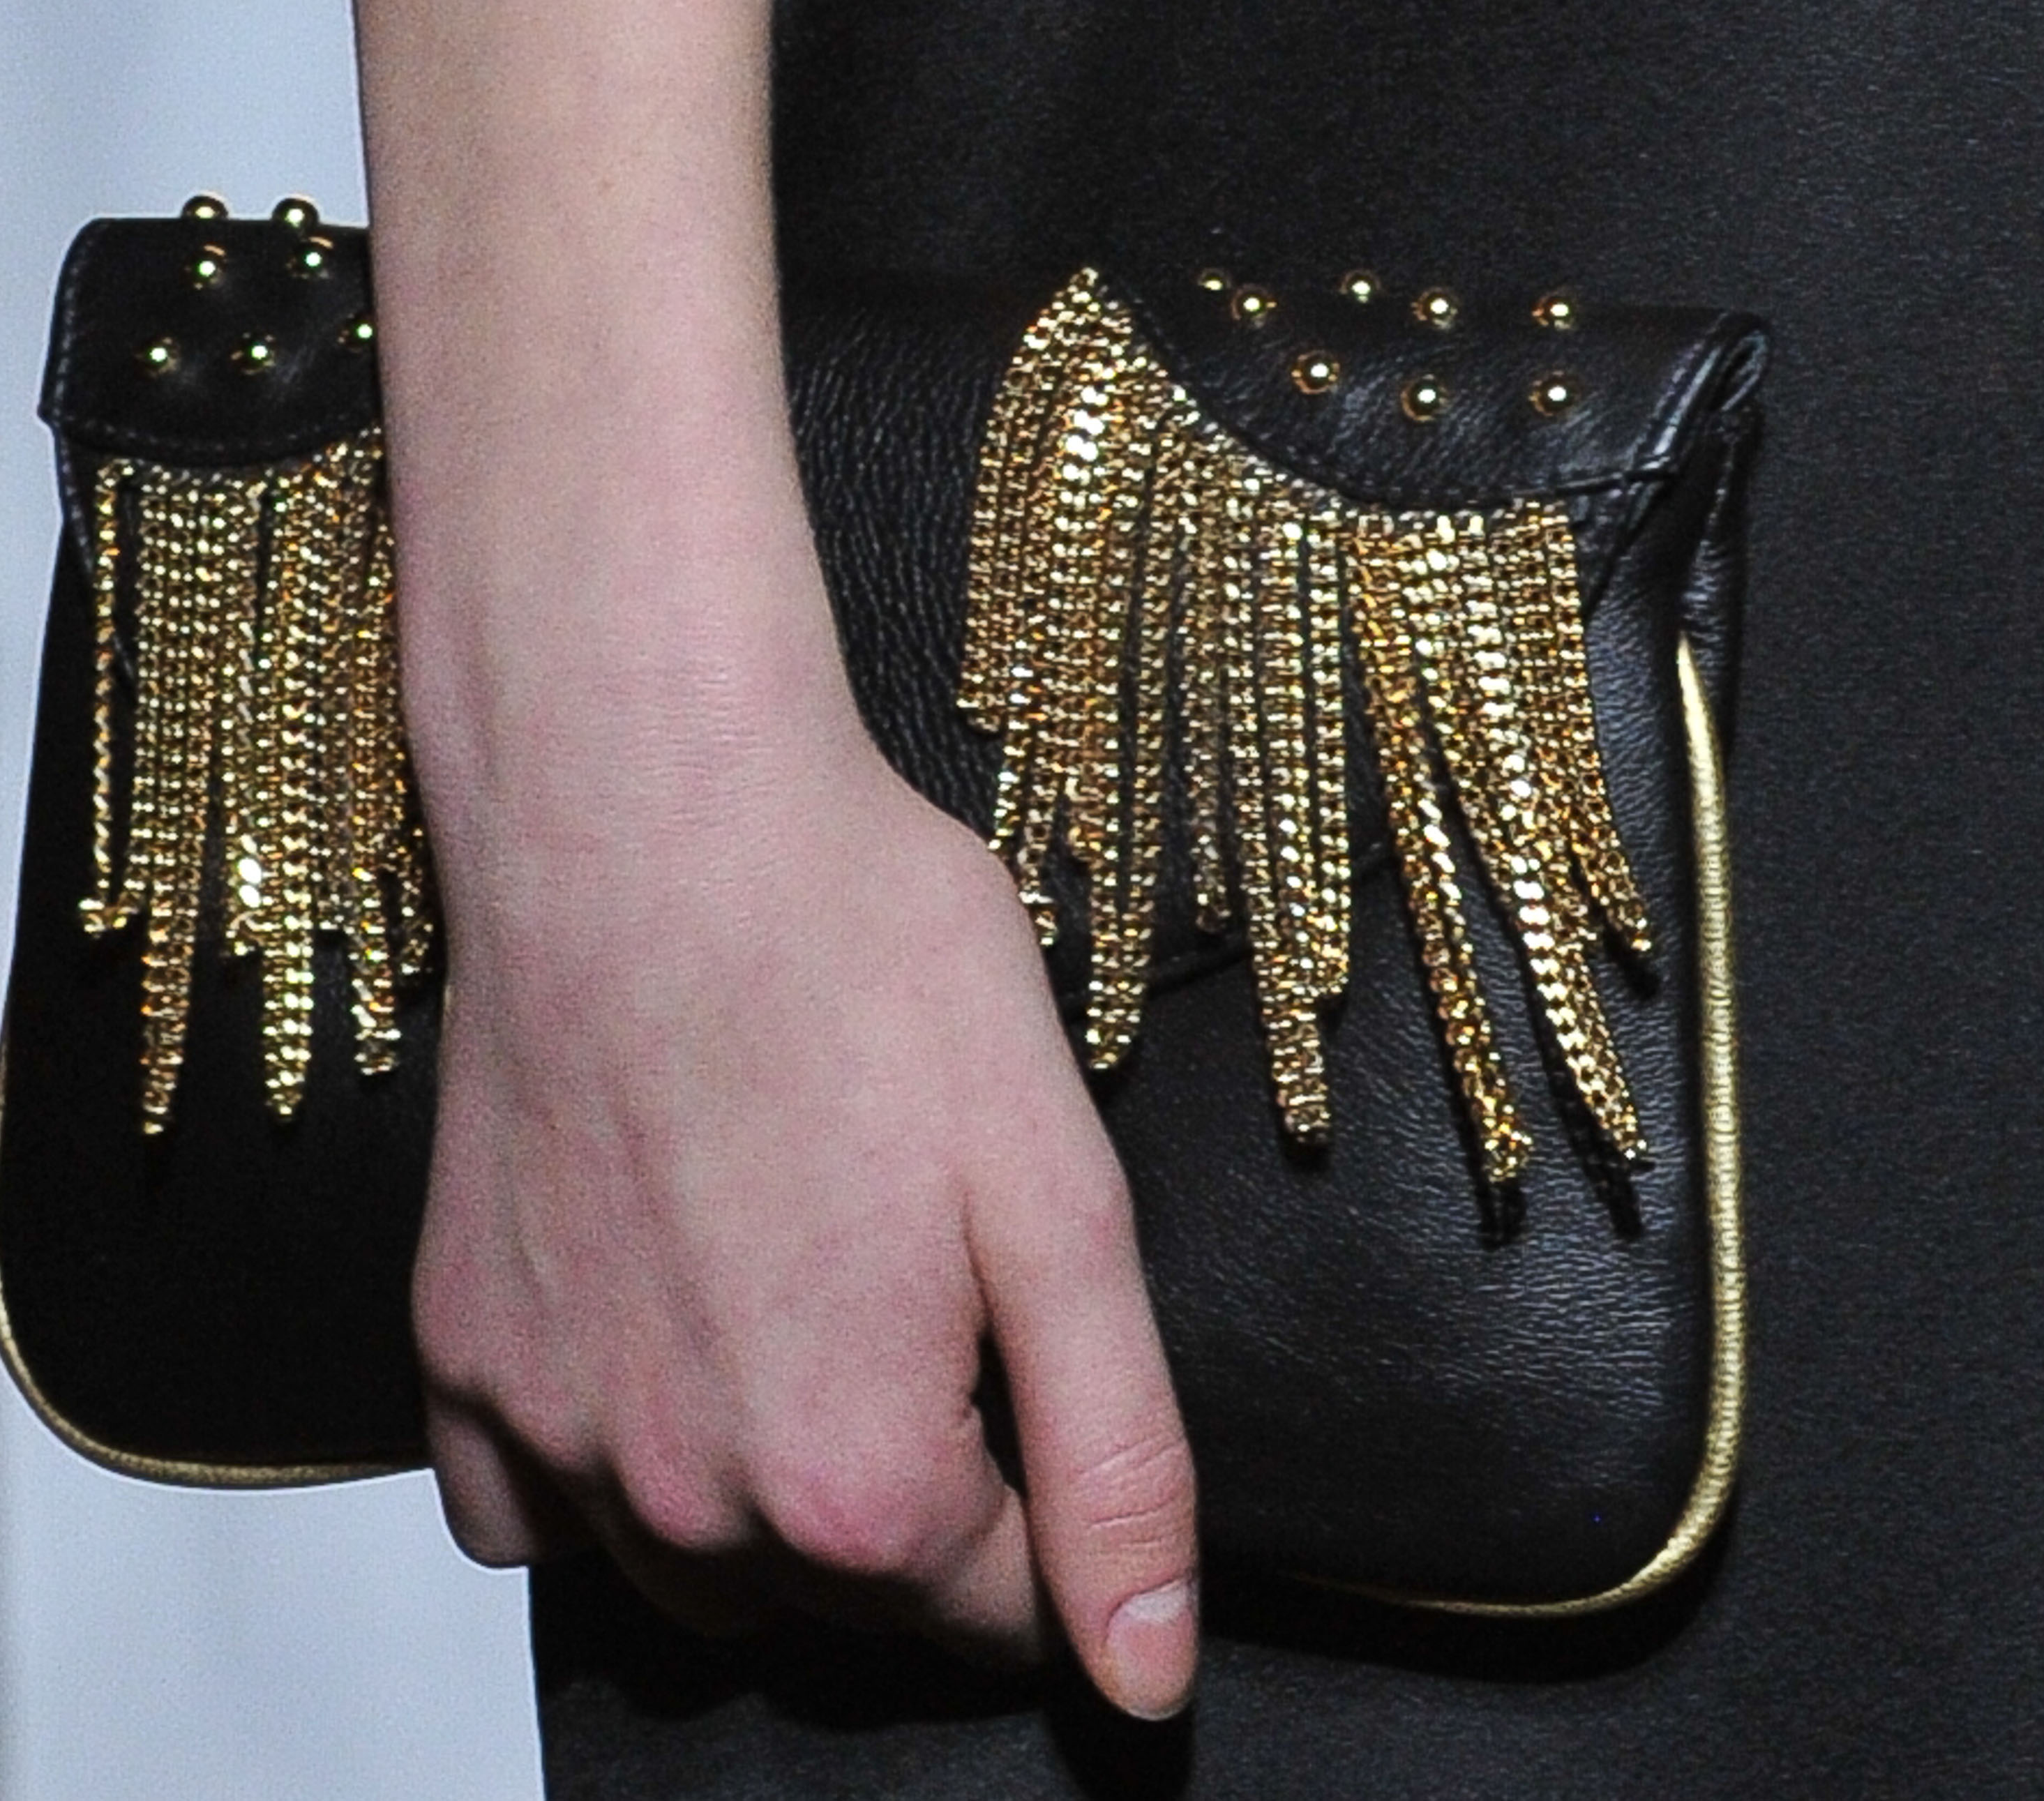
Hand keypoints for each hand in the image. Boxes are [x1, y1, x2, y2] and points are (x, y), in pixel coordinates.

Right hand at [409, 643, 1198, 1722]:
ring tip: (799, 1293)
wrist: (646, 805)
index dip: (1045, 1494)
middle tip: (924, 1287)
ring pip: (692, 1569)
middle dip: (914, 1491)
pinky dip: (593, 1469)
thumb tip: (1147, 1674)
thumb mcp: (1060, 1194)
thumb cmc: (862, 956)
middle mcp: (684, 1499)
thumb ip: (1116, 1457)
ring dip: (762, 1489)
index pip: (999, 1612)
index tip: (1026, 1357)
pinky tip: (655, 1337)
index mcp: (855, 1481)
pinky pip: (523, 1512)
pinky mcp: (459, 1350)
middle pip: (845, 1596)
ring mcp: (552, 1428)